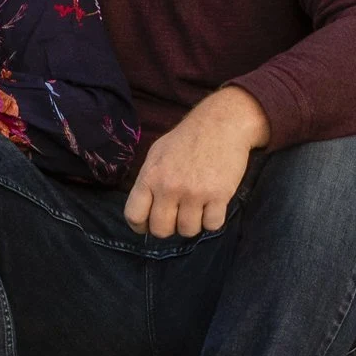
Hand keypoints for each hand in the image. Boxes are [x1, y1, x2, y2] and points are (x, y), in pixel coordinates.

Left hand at [124, 87, 268, 238]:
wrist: (222, 124)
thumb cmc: (187, 138)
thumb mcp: (157, 154)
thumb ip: (149, 180)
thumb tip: (144, 208)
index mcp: (150, 176)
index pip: (134, 215)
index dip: (140, 225)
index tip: (149, 224)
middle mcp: (169, 187)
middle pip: (160, 230)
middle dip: (168, 228)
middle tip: (176, 217)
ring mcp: (194, 193)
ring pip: (187, 231)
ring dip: (192, 224)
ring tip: (196, 209)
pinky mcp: (219, 196)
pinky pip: (212, 225)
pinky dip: (213, 220)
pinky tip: (212, 207)